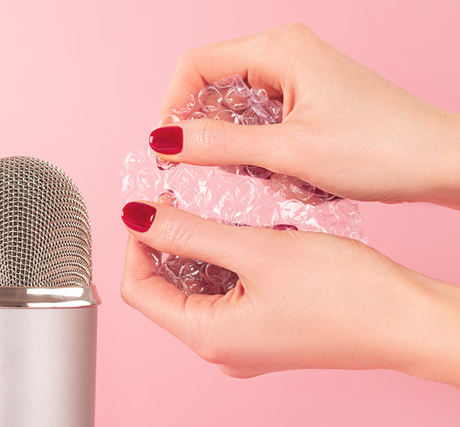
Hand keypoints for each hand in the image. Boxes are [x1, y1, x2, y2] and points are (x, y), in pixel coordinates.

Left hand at [120, 201, 459, 385]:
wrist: (409, 320)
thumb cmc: (346, 294)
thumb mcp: (257, 251)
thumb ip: (190, 233)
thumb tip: (137, 215)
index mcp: (208, 337)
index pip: (138, 289)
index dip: (137, 241)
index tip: (149, 203)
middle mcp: (220, 347)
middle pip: (165, 288)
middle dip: (169, 241)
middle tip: (182, 199)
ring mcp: (243, 341)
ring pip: (197, 287)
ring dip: (199, 247)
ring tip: (215, 209)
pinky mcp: (264, 329)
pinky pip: (226, 292)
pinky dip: (226, 260)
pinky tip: (242, 231)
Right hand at [151, 23, 459, 208]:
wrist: (438, 160)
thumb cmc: (379, 149)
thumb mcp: (288, 152)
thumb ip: (219, 144)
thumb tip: (164, 141)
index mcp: (277, 49)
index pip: (195, 65)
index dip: (172, 107)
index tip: (167, 150)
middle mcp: (284, 52)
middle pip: (212, 84)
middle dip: (203, 129)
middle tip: (205, 170)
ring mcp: (297, 73)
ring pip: (235, 104)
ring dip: (232, 141)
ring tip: (252, 173)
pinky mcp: (308, 95)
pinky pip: (260, 116)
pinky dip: (256, 144)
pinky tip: (273, 169)